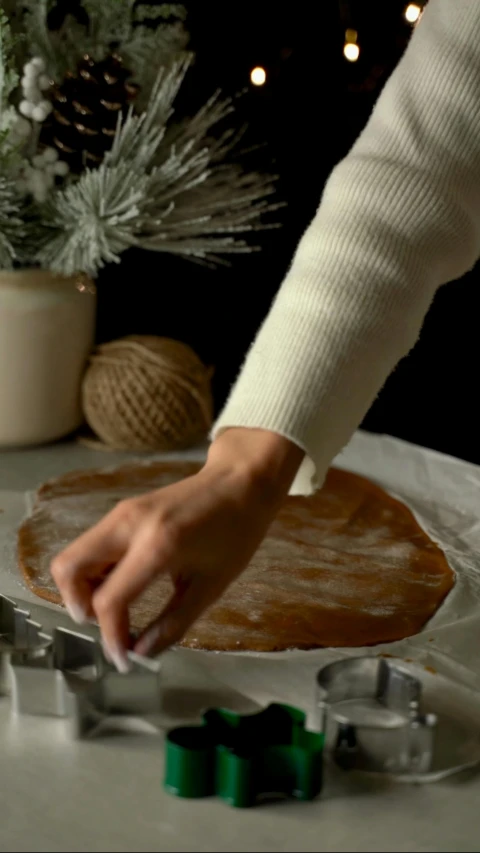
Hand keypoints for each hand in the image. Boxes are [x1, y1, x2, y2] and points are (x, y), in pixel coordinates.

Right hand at [50, 428, 303, 671]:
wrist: (241, 482)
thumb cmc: (235, 533)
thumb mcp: (212, 585)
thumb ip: (174, 623)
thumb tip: (142, 653)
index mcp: (157, 546)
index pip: (109, 599)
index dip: (110, 636)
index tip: (124, 659)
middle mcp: (129, 524)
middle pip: (68, 568)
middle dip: (78, 606)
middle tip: (107, 625)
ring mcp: (121, 513)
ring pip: (74, 555)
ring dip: (83, 589)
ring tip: (118, 608)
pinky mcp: (122, 510)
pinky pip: (91, 545)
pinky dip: (94, 571)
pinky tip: (123, 585)